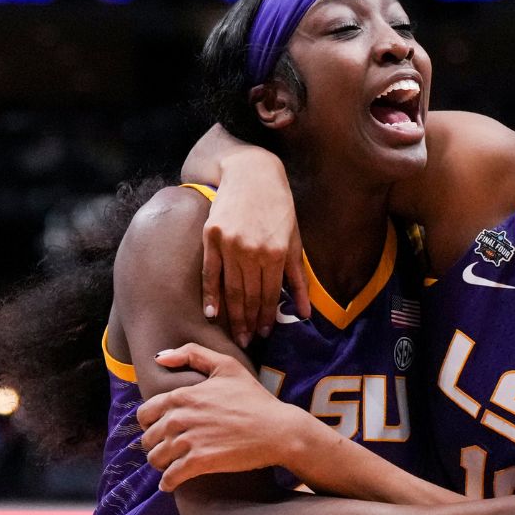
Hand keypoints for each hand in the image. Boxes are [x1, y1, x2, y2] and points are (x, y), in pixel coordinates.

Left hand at [138, 343, 309, 491]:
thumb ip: (192, 354)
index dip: (149, 423)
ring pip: (156, 458)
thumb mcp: (227, 366)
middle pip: (148, 438)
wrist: (278, 430)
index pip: (145, 413)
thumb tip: (160, 358)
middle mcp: (180, 417)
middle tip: (167, 449)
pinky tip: (170, 484)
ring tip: (170, 465)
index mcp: (182, 395)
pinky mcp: (199, 462)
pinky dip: (167, 483)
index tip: (159, 429)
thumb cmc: (255, 398)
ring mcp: (189, 441)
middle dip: (155, 445)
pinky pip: (170, 477)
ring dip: (160, 464)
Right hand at [201, 150, 309, 347]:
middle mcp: (253, 251)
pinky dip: (211, 295)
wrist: (251, 172)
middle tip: (247, 342)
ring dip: (233, 315)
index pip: (270, 295)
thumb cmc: (278, 206)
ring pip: (230, 289)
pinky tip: (212, 314)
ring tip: (235, 333)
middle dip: (249, 322)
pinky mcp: (211, 237)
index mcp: (277, 253)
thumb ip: (298, 278)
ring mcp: (230, 245)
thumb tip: (305, 313)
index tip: (264, 333)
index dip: (267, 317)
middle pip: (249, 296)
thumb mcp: (295, 239)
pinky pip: (210, 273)